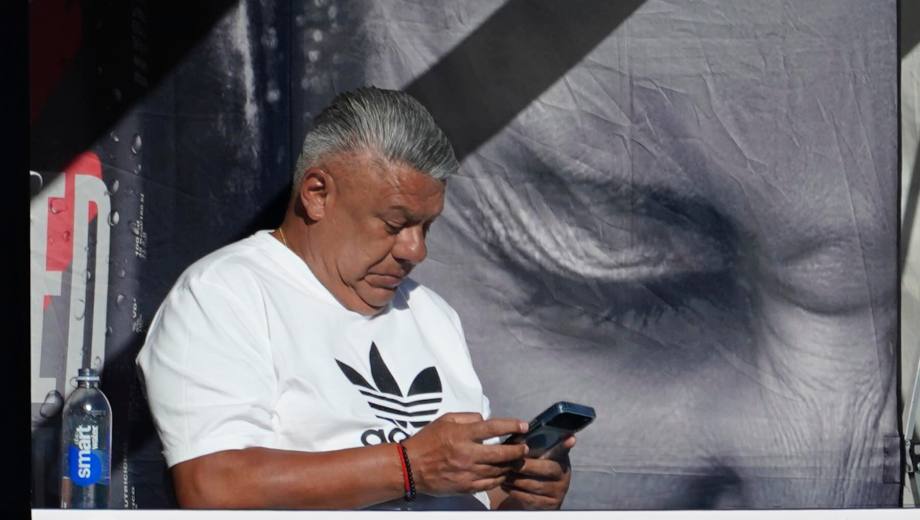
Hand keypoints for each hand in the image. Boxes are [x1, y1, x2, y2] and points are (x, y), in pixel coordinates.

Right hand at [401, 412, 529, 495]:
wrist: (410, 467)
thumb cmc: (427, 441)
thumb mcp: (444, 420)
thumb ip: (467, 418)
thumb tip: (485, 420)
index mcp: (461, 435)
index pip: (493, 428)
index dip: (512, 425)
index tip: (523, 426)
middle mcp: (467, 454)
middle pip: (501, 453)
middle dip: (517, 450)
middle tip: (525, 447)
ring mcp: (467, 472)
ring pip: (498, 470)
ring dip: (511, 465)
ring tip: (517, 460)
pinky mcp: (466, 486)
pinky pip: (490, 483)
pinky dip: (500, 478)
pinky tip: (504, 473)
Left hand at [500, 435, 574, 509]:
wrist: (539, 495)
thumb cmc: (534, 469)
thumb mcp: (538, 457)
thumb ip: (533, 446)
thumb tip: (519, 435)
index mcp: (561, 459)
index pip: (563, 450)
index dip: (565, 444)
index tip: (570, 438)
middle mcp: (563, 474)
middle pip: (547, 468)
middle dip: (526, 466)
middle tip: (511, 463)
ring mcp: (558, 491)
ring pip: (535, 485)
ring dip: (516, 479)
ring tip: (503, 474)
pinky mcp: (550, 504)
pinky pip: (530, 498)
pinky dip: (515, 491)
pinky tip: (505, 485)